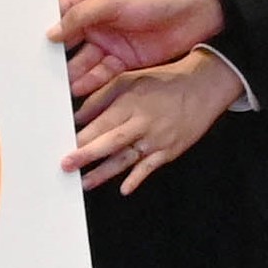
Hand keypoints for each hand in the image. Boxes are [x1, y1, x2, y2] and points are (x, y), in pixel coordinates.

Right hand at [52, 0, 225, 83]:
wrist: (196, 11)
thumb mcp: (112, 0)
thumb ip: (80, 17)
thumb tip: (51, 33)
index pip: (59, 14)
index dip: (43, 29)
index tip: (25, 46)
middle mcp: (97, 21)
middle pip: (68, 43)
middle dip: (54, 57)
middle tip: (37, 73)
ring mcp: (111, 42)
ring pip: (83, 62)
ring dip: (71, 74)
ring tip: (55, 87)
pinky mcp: (125, 60)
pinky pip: (103, 74)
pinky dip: (91, 82)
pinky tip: (78, 89)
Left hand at [66, 52, 243, 191]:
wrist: (203, 87)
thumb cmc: (163, 82)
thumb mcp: (129, 79)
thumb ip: (101, 96)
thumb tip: (78, 115)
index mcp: (130, 103)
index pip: (100, 123)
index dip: (81, 137)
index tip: (64, 145)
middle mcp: (142, 122)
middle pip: (110, 142)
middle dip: (86, 155)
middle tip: (66, 165)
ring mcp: (157, 138)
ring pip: (126, 158)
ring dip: (104, 172)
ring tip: (85, 182)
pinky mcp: (170, 150)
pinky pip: (150, 167)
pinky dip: (137, 179)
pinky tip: (124, 189)